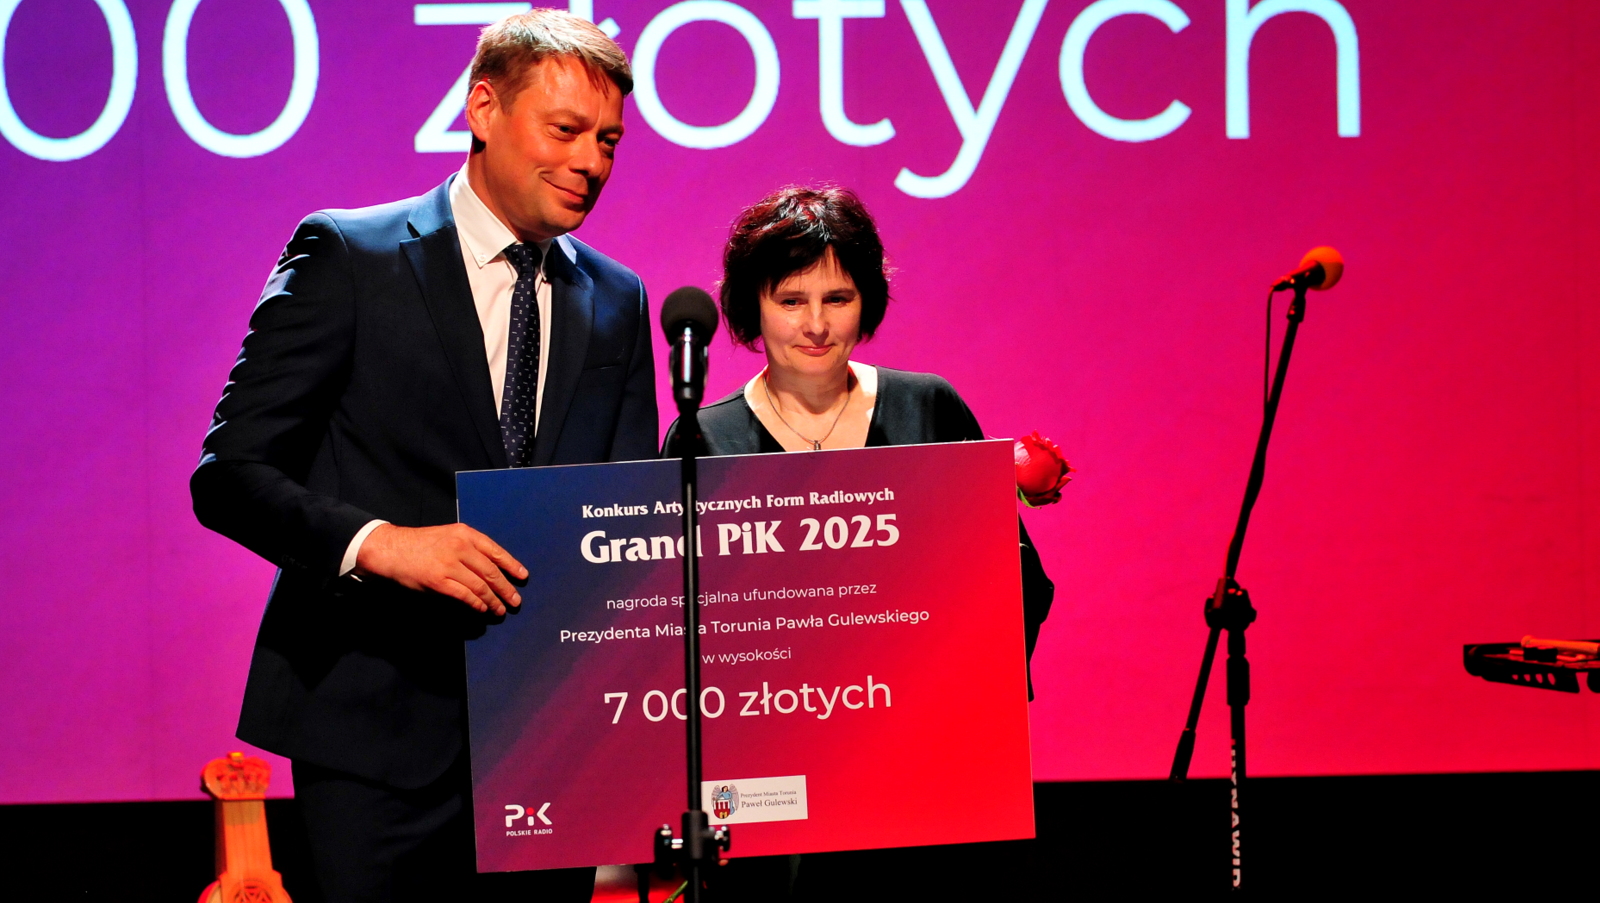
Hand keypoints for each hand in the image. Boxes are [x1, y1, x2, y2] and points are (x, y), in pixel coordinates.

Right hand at [354, 523, 527, 615]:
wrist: (391, 549)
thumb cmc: (421, 544)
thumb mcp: (448, 535)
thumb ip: (469, 547)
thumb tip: (492, 568)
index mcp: (465, 534)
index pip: (495, 551)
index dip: (511, 565)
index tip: (522, 576)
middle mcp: (460, 547)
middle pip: (491, 571)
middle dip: (505, 588)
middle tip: (515, 600)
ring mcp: (449, 564)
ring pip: (480, 586)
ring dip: (493, 600)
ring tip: (500, 610)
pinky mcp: (439, 581)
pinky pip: (464, 595)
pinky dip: (476, 604)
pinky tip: (482, 609)